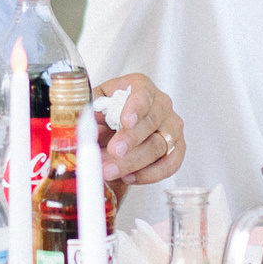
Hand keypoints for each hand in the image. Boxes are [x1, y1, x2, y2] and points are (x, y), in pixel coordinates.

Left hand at [96, 74, 184, 190]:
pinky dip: (149, 174)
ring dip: (133, 162)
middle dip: (130, 140)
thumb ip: (90, 112)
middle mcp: (160, 104)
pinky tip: (129, 177)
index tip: (125, 121)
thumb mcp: (94, 105)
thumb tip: (86, 125)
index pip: (142, 93)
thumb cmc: (107, 111)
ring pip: (158, 146)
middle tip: (114, 152)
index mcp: (140, 86)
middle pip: (150, 122)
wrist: (114, 126)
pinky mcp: (176, 148)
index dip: (135, 108)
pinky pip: (170, 164)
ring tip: (110, 170)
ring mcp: (171, 126)